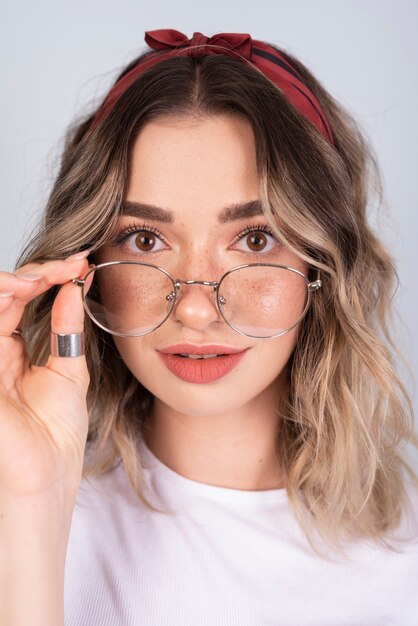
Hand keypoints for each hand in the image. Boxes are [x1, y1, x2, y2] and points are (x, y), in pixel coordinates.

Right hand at [0, 253, 90, 502]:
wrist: (44, 478)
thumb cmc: (54, 436)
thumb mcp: (68, 372)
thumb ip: (67, 330)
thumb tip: (74, 288)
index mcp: (9, 352)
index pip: (19, 299)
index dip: (48, 276)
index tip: (82, 264)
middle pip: (1, 294)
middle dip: (36, 271)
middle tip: (71, 265)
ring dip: (14, 280)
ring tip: (49, 274)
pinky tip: (21, 290)